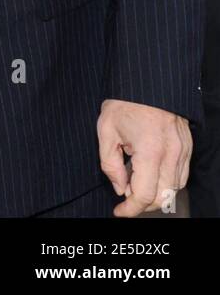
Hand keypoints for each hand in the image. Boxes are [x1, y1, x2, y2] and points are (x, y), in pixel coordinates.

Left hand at [97, 98, 191, 216]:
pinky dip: (166, 181)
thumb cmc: (124, 103)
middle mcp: (172, 155)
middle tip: (124, 194)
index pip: (145, 194)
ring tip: (134, 178)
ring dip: (155, 192)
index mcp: (150, 151)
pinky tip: (149, 171)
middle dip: (142, 203)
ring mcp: (184, 151)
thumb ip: (110, 164)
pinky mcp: (188, 148)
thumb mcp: (106, 131)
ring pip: (174, 189)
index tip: (119, 212)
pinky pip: (181, 175)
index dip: (131, 209)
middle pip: (163, 197)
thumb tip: (120, 188)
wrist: (147, 81)